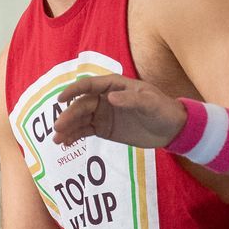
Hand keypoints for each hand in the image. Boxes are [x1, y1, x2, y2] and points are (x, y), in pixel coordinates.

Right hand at [52, 75, 185, 149]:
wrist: (171, 129)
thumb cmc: (163, 110)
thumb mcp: (150, 103)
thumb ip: (131, 100)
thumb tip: (110, 98)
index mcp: (114, 85)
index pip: (89, 85)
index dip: (73, 91)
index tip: (60, 99)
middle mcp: (104, 98)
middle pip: (81, 105)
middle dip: (68, 115)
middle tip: (58, 128)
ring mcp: (103, 114)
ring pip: (80, 119)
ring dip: (67, 128)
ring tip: (57, 140)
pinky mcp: (104, 128)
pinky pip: (85, 131)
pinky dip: (74, 136)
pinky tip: (66, 143)